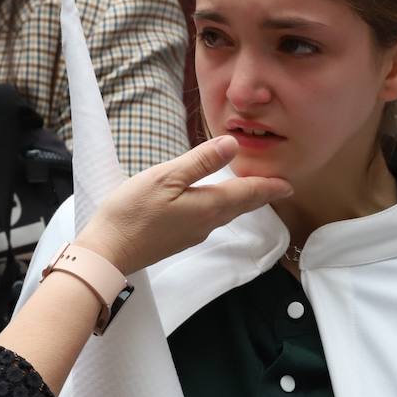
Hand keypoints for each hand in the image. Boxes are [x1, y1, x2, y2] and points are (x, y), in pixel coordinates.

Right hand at [74, 136, 292, 274]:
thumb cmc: (133, 211)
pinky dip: (220, 208)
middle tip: (277, 188)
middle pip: (240, 206)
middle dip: (259, 195)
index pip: (248, 194)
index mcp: (209, 206)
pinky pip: (208, 220)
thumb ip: (201, 161)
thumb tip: (233, 144)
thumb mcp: (166, 177)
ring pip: (225, 214)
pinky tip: (212, 202)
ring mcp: (192, 234)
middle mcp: (207, 223)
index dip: (269, 186)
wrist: (108, 252)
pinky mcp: (177, 239)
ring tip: (249, 191)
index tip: (288, 184)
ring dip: (240, 202)